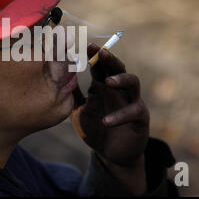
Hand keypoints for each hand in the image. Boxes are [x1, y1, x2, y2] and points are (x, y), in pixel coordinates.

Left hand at [71, 43, 149, 166]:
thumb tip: (57, 74)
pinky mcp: (140, 118)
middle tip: (101, 53)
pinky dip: (120, 115)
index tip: (88, 45)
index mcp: (103, 85)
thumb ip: (71, 93)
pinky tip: (105, 121)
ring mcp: (132, 102)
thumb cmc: (95, 127)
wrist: (110, 153)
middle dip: (110, 59)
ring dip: (121, 79)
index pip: (101, 65)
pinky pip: (134, 111)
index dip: (96, 55)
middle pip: (118, 67)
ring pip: (133, 82)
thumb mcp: (78, 109)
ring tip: (108, 82)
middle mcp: (119, 90)